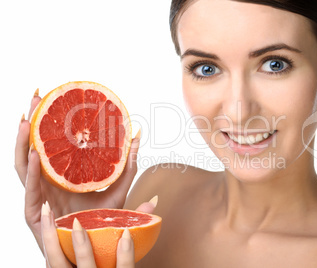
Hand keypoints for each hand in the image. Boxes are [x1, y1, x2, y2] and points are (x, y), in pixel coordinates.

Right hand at [15, 90, 140, 252]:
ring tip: (28, 119)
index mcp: (61, 175)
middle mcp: (47, 181)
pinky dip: (30, 172)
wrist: (96, 249)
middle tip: (36, 96)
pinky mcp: (34, 213)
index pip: (51, 143)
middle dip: (32, 121)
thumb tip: (139, 134)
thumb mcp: (117, 189)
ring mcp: (38, 195)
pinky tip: (35, 154)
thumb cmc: (102, 221)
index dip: (49, 121)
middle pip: (33, 147)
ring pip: (22, 164)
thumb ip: (128, 165)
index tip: (53, 96)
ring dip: (23, 141)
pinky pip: (29, 190)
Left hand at [41, 201, 154, 267]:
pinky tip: (45, 221)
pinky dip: (46, 240)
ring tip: (49, 211)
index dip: (126, 257)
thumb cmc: (109, 263)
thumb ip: (138, 229)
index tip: (127, 234)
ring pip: (56, 263)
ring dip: (51, 238)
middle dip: (82, 247)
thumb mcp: (124, 256)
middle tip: (78, 224)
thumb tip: (152, 202)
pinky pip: (48, 260)